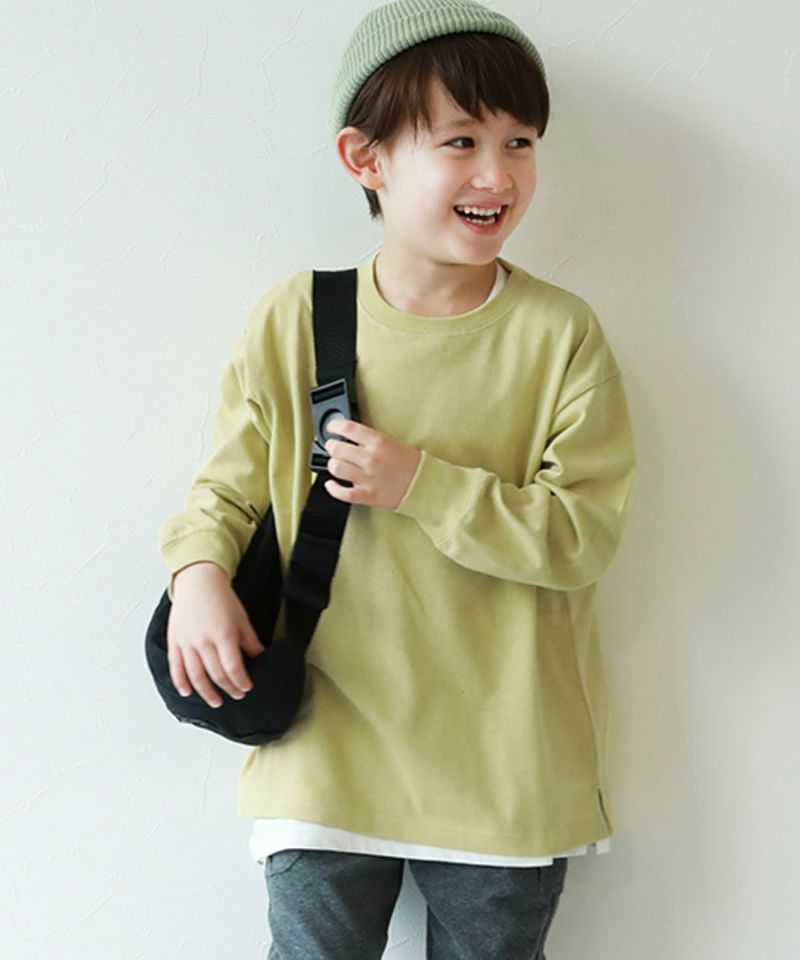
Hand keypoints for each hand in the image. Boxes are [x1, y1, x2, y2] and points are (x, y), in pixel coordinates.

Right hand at [167, 562, 265, 707]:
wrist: (198, 582)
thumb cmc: (220, 598)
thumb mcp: (241, 619)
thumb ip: (250, 641)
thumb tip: (261, 658)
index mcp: (223, 634)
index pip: (233, 667)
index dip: (241, 681)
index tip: (247, 687)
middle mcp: (203, 641)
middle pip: (216, 674)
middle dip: (228, 688)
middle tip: (236, 695)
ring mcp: (187, 642)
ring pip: (196, 675)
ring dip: (206, 692)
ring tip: (216, 701)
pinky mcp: (175, 642)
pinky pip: (176, 667)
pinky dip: (181, 682)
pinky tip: (187, 692)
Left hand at [323, 419, 420, 509]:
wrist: (423, 483)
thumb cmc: (409, 463)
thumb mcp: (390, 442)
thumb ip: (368, 440)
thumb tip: (347, 438)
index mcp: (378, 442)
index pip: (348, 428)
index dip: (334, 426)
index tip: (331, 428)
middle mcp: (371, 458)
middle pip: (337, 448)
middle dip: (332, 447)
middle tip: (334, 448)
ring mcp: (368, 478)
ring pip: (336, 468)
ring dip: (333, 465)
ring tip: (337, 465)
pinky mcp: (368, 495)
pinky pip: (342, 493)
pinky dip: (333, 488)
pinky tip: (332, 484)